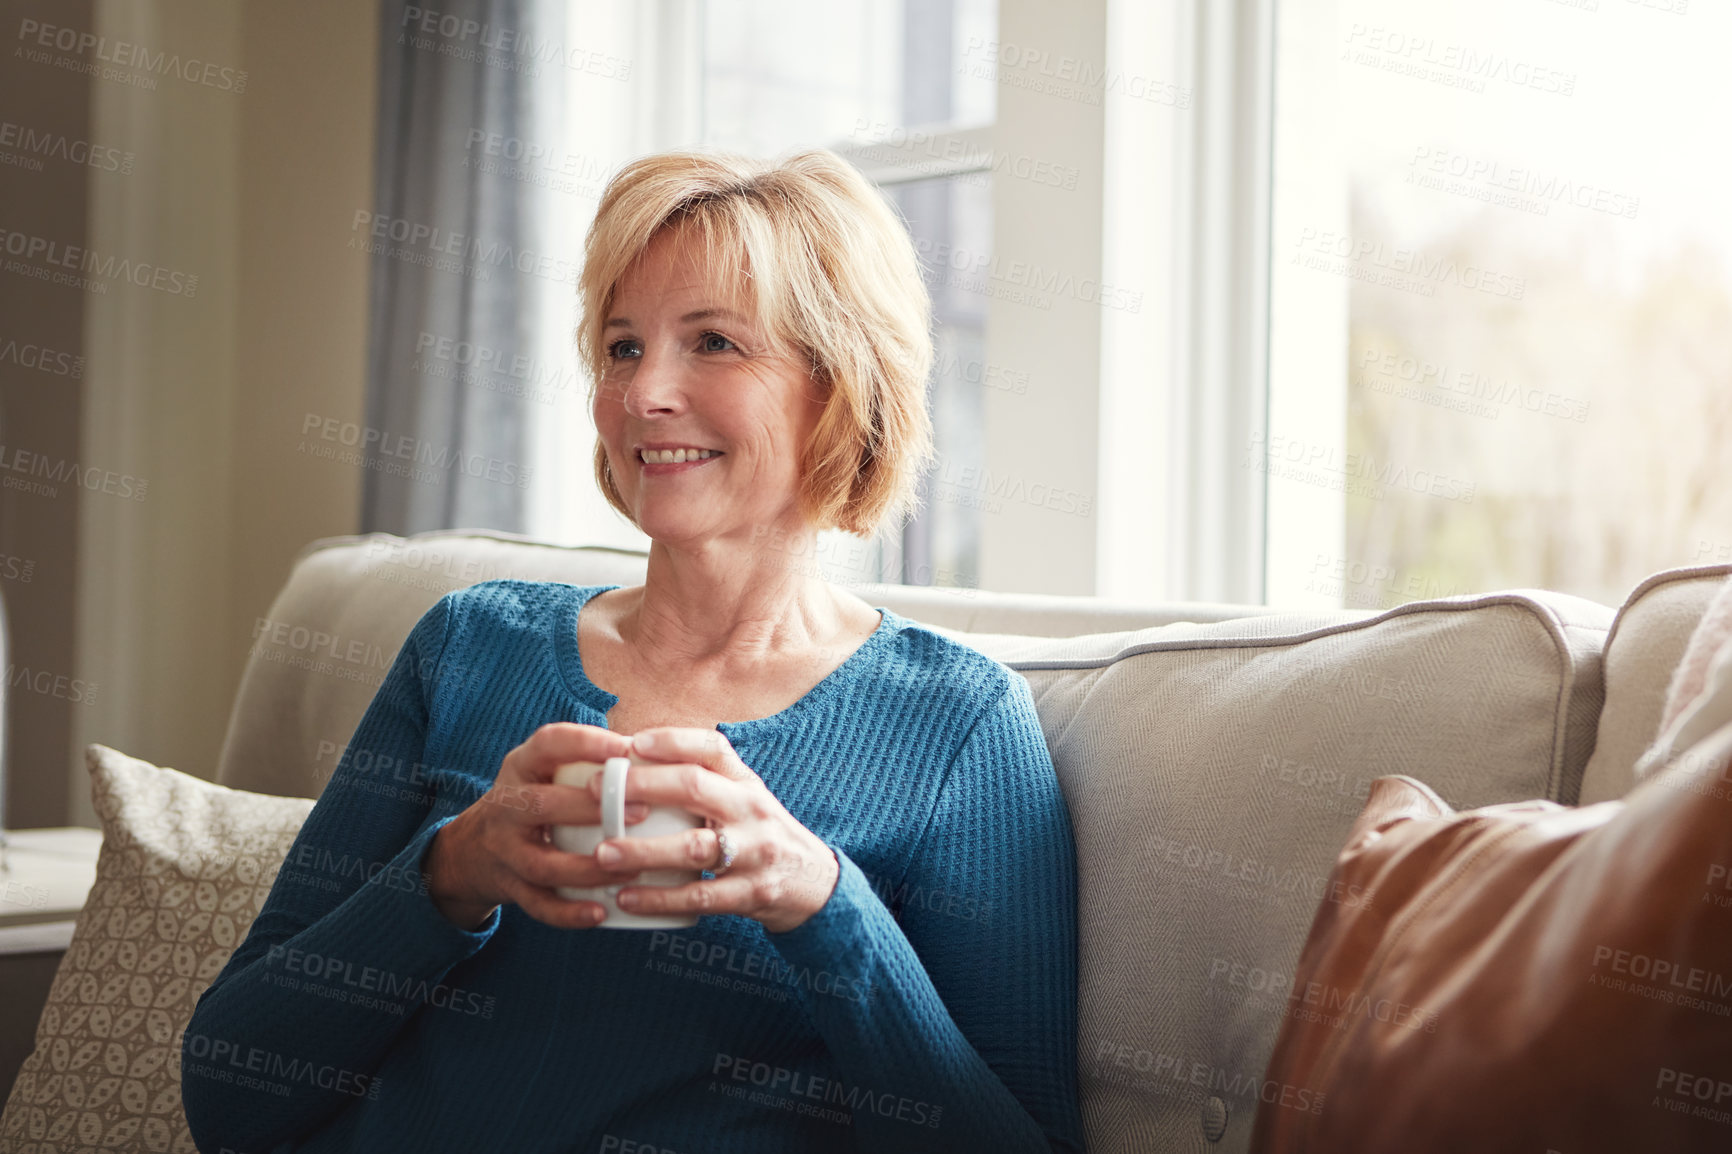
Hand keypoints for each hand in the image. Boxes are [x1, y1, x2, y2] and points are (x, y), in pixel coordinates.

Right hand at [424, 723, 651, 929]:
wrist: (472, 851)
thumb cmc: (532, 802)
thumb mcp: (543, 770)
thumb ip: (586, 760)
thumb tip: (660, 753)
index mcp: (521, 767)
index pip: (547, 743)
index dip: (585, 743)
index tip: (626, 748)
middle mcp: (506, 806)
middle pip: (541, 804)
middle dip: (590, 809)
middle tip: (641, 812)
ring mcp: (505, 850)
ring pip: (542, 863)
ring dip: (588, 870)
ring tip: (632, 870)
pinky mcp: (509, 887)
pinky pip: (538, 904)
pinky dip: (568, 912)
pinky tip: (600, 912)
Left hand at [592, 727, 840, 933]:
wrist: (812, 884)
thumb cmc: (757, 834)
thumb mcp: (742, 799)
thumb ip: (702, 781)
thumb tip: (631, 761)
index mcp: (746, 782)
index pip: (712, 748)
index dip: (672, 741)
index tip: (632, 743)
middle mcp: (752, 810)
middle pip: (694, 787)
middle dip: (641, 786)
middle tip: (594, 792)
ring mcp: (754, 852)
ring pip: (693, 847)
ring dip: (643, 850)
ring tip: (602, 853)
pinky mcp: (751, 894)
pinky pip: (700, 896)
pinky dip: (659, 898)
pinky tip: (625, 898)